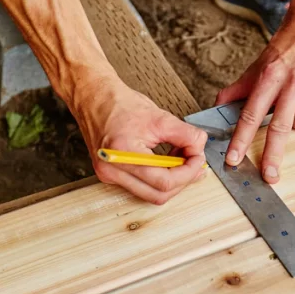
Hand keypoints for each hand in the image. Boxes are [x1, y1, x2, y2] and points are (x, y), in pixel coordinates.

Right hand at [75, 76, 207, 204]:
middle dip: (182, 180)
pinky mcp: (111, 175)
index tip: (198, 158)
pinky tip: (166, 162)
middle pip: (158, 194)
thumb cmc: (119, 104)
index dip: (187, 172)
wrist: (95, 99)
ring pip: (151, 194)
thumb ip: (186, 135)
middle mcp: (112, 170)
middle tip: (195, 162)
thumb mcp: (160, 117)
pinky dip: (159, 178)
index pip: (163, 181)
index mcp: (122, 154)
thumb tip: (200, 148)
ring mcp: (109, 175)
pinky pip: (142, 187)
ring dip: (172, 180)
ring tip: (180, 159)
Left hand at [215, 16, 294, 182]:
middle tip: (270, 176)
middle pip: (280, 128)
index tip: (234, 159)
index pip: (251, 113)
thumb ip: (239, 88)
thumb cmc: (287, 47)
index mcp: (270, 76)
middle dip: (273, 155)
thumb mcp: (259, 64)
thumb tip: (218, 105)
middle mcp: (294, 82)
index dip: (241, 139)